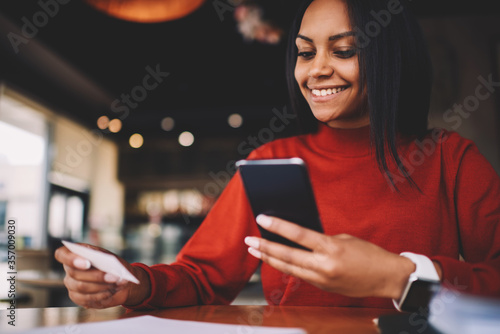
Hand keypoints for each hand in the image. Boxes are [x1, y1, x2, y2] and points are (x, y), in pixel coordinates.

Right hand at [54, 244, 149, 308]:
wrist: (120, 279)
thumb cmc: (113, 265)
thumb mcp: (109, 256)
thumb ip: (102, 258)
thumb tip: (100, 263)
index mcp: (75, 253)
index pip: (62, 254)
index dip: (71, 259)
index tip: (87, 263)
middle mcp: (70, 269)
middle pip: (75, 273)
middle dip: (96, 276)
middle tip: (114, 276)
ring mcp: (71, 284)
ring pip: (81, 287)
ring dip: (102, 285)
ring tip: (117, 282)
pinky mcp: (77, 297)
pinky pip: (86, 298)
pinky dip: (101, 294)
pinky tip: (112, 291)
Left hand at [244, 215, 415, 298]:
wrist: (387, 278)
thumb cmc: (369, 254)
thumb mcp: (344, 238)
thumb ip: (320, 239)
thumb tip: (299, 237)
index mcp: (331, 248)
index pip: (298, 235)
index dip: (277, 226)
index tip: (262, 219)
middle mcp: (324, 265)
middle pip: (287, 256)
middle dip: (265, 247)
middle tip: (249, 240)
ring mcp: (322, 279)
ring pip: (289, 268)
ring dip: (270, 259)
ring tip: (255, 250)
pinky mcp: (322, 287)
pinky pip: (299, 275)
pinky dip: (285, 266)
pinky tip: (275, 260)